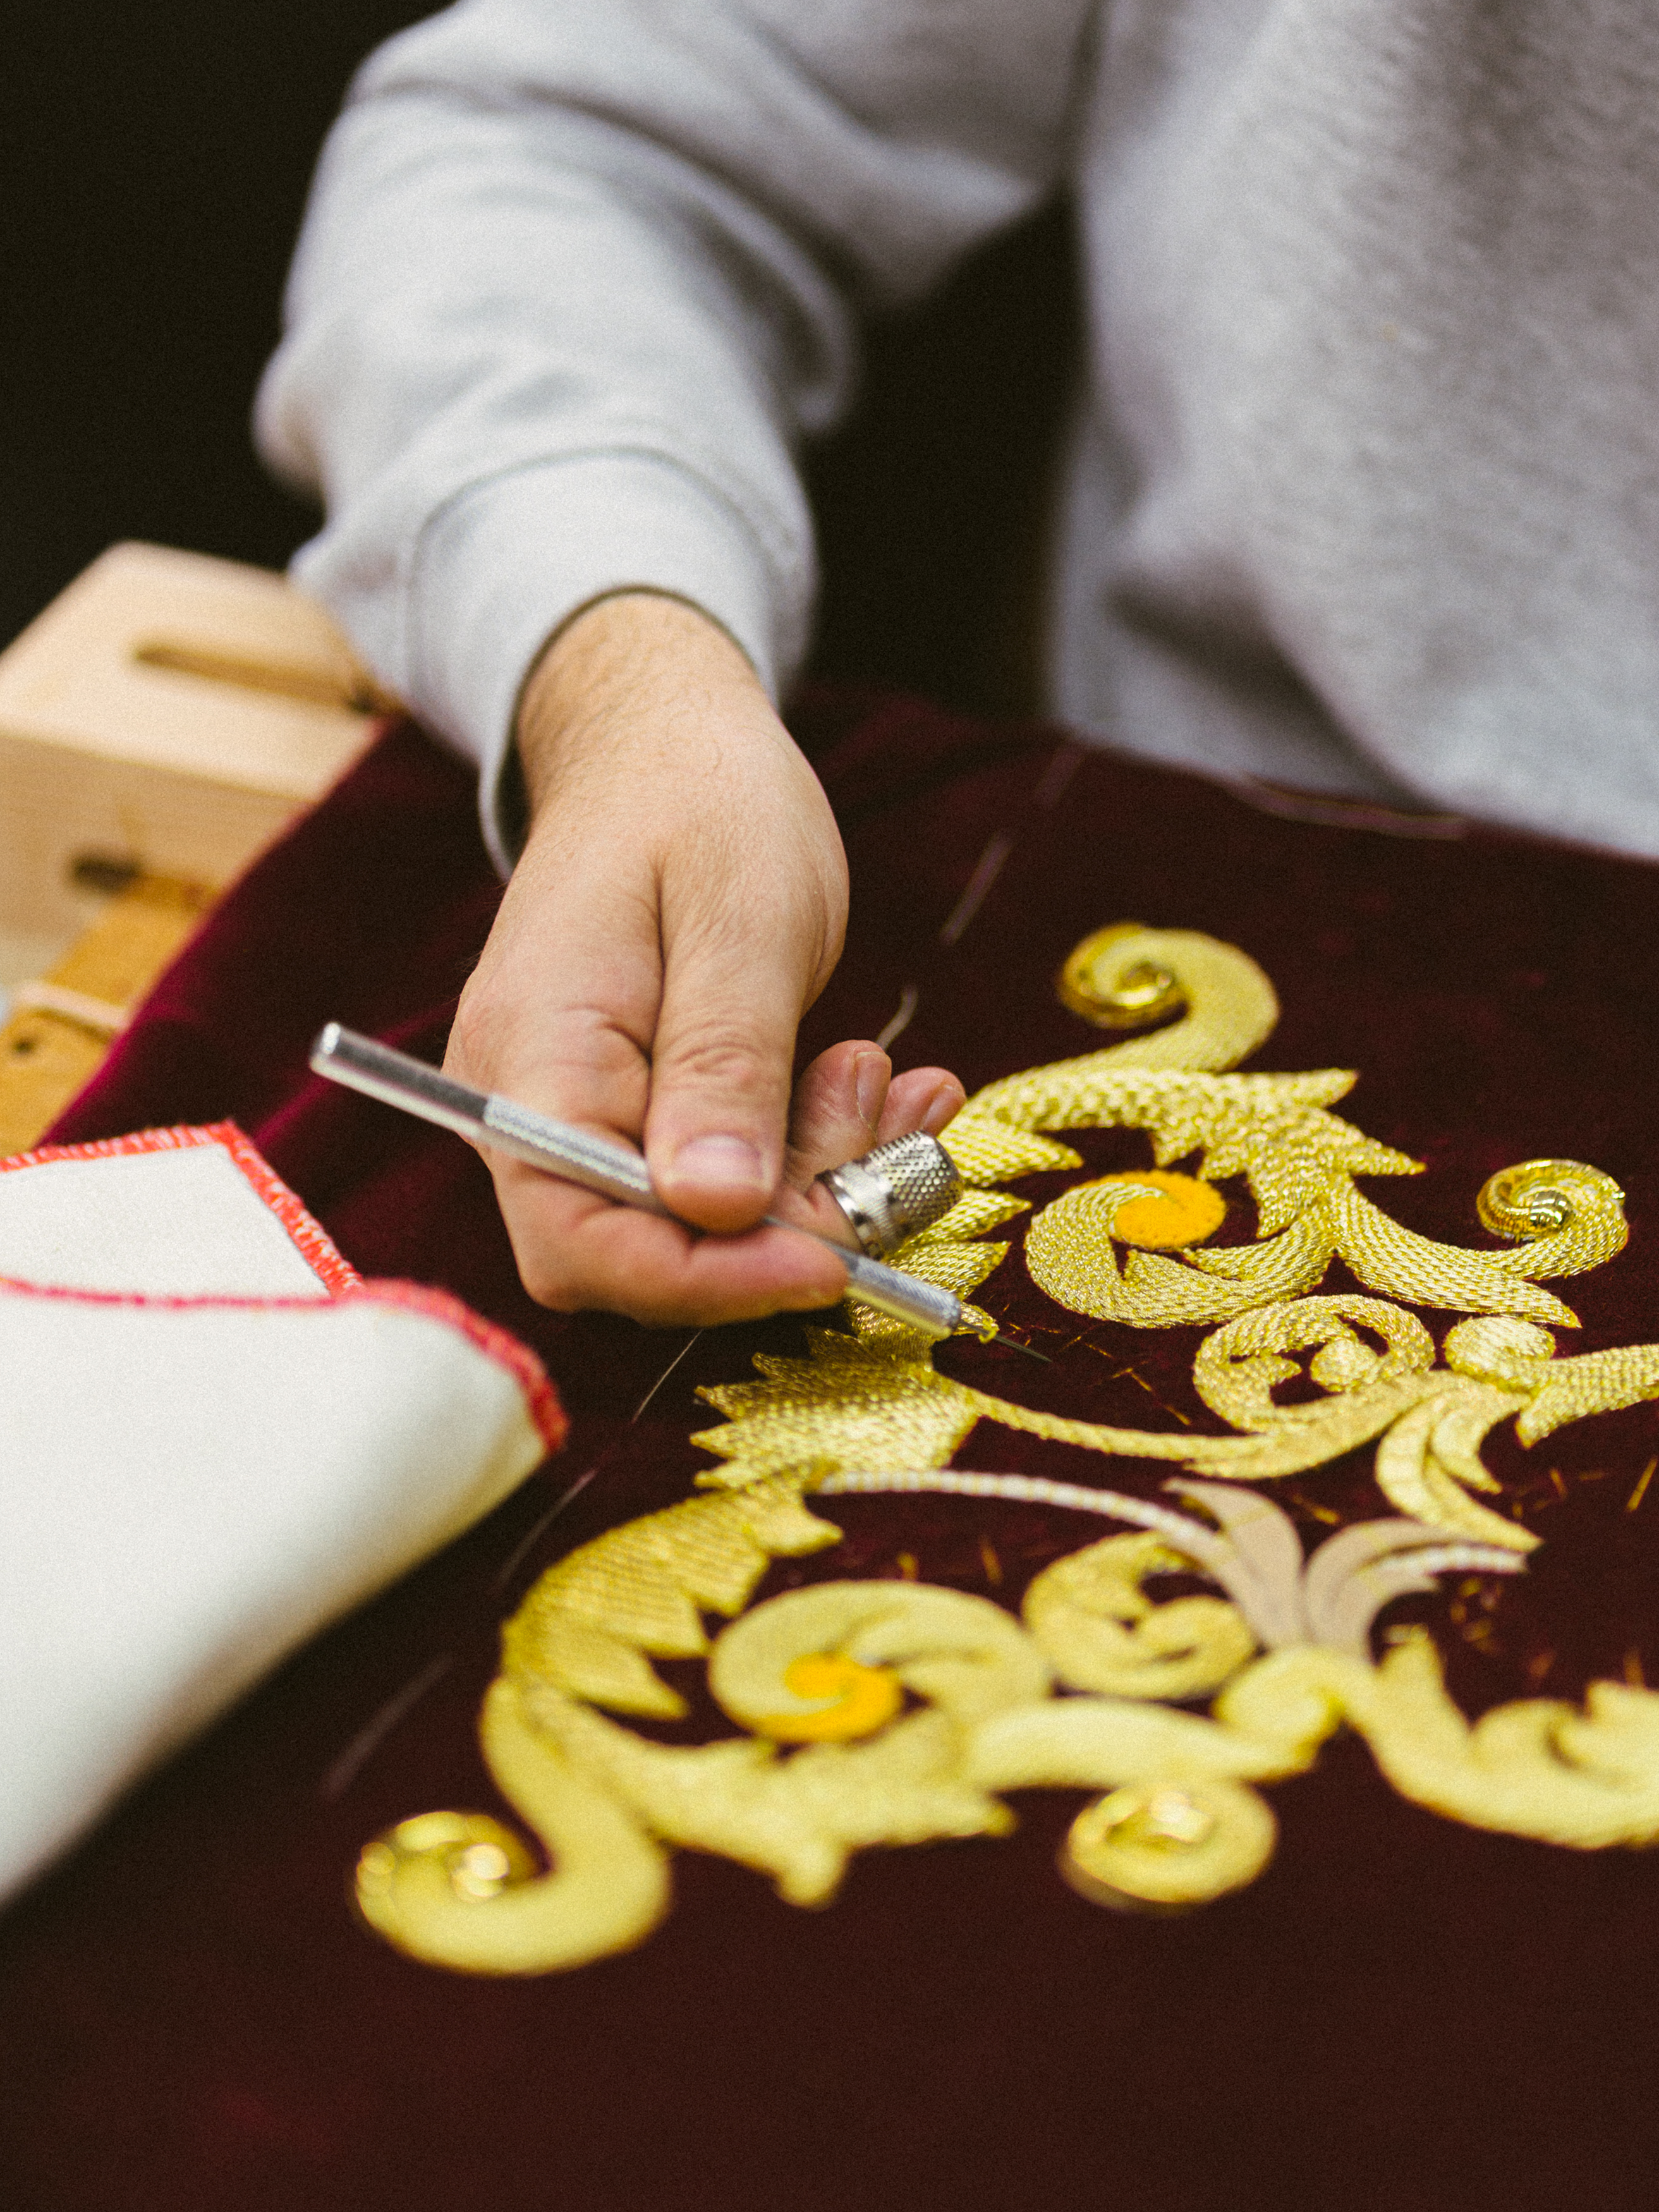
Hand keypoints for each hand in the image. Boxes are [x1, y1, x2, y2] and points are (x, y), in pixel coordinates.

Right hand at [444, 593, 964, 1323]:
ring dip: (817, 1180)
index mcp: (532, 1055)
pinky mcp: (645, 1111)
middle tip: (881, 1129)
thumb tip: (716, 1209)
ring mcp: (586, 1112)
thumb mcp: (742, 916)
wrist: (667, 740)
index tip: (833, 1261)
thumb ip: (723, 1063)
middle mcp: (535, 1105)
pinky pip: (729, 1176)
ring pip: (702, 1224)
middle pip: (643, 1252)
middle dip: (781, 1226)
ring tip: (884, 1078)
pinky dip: (815, 1152)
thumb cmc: (701, 800)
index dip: (707, 1279)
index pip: (584, 1238)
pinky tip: (879, 1091)